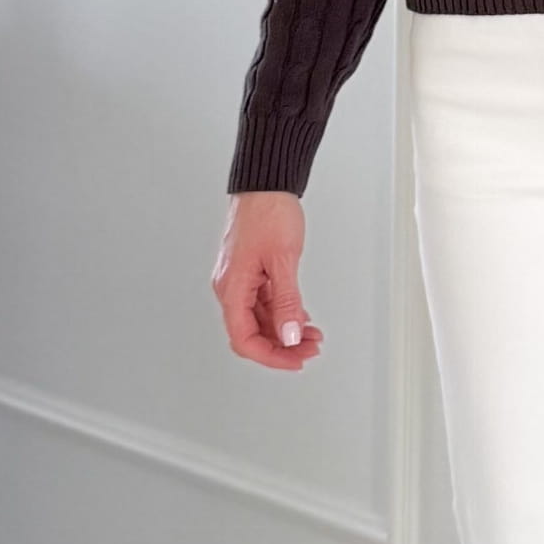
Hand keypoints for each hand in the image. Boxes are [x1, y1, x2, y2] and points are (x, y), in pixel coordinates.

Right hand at [212, 191, 324, 370]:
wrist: (266, 182)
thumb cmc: (268, 212)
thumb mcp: (283, 260)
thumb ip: (287, 302)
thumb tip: (290, 335)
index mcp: (232, 288)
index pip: (245, 339)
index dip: (271, 356)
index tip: (295, 360)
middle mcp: (231, 286)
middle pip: (252, 332)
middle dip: (282, 345)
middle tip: (310, 349)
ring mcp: (241, 278)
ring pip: (260, 318)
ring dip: (285, 329)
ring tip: (312, 335)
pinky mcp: (251, 270)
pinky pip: (264, 301)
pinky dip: (283, 312)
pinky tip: (301, 316)